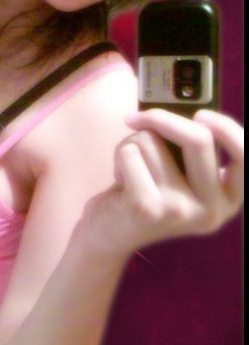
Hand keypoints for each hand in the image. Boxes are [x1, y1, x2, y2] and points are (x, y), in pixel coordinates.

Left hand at [81, 109, 243, 257]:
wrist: (110, 235)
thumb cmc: (144, 194)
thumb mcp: (178, 176)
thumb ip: (188, 150)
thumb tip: (178, 109)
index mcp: (226, 199)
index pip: (246, 157)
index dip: (227, 128)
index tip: (201, 114)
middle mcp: (211, 210)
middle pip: (199, 138)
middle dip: (162, 117)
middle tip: (141, 117)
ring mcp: (180, 211)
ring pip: (153, 141)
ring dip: (134, 143)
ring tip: (132, 169)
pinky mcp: (148, 207)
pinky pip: (130, 151)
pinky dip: (118, 155)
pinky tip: (120, 180)